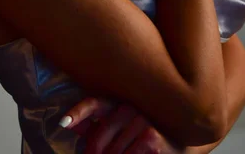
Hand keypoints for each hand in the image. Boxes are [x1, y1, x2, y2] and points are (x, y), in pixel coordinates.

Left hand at [62, 95, 185, 152]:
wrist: (181, 141)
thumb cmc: (146, 134)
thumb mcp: (120, 127)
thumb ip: (94, 125)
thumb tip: (67, 124)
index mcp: (118, 103)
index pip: (94, 103)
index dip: (78, 113)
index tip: (63, 122)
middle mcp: (128, 107)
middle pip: (96, 140)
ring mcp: (140, 121)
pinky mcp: (151, 137)